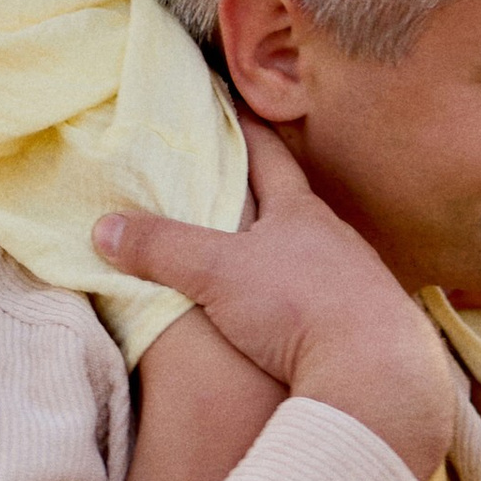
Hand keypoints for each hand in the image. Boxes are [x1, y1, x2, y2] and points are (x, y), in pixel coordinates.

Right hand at [93, 124, 453, 480]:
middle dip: (264, 193)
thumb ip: (160, 249)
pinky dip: (302, 299)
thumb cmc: (299, 307)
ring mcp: (356, 284)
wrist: (378, 374)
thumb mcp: (216, 273)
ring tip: (256, 254)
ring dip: (285, 252)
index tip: (230, 106)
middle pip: (293, 206)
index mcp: (300, 213)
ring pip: (312, 255)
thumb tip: (102, 227)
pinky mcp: (364, 327)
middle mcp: (335, 240)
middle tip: (234, 180)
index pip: (268, 157)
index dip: (245, 131)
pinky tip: (289, 315)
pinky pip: (325, 301)